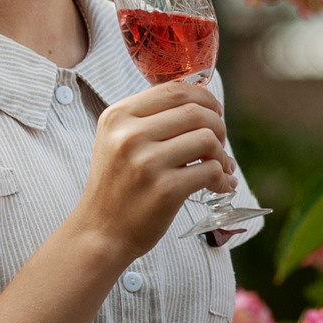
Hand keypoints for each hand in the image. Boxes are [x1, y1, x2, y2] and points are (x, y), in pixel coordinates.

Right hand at [68, 81, 235, 258]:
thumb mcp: (117, 141)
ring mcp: (147, 162)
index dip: (204, 97)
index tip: (215, 111)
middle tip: (219, 142)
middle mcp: (129, 135)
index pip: (174, 90)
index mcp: (118, 116)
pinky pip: (211, 170)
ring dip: (222, 153)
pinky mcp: (165, 190)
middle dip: (218, 125)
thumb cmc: (117, 185)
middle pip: (196, 112)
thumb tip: (202, 102)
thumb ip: (149, 119)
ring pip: (207, 138)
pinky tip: (221, 185)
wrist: (100, 232)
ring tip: (222, 166)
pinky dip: (223, 177)